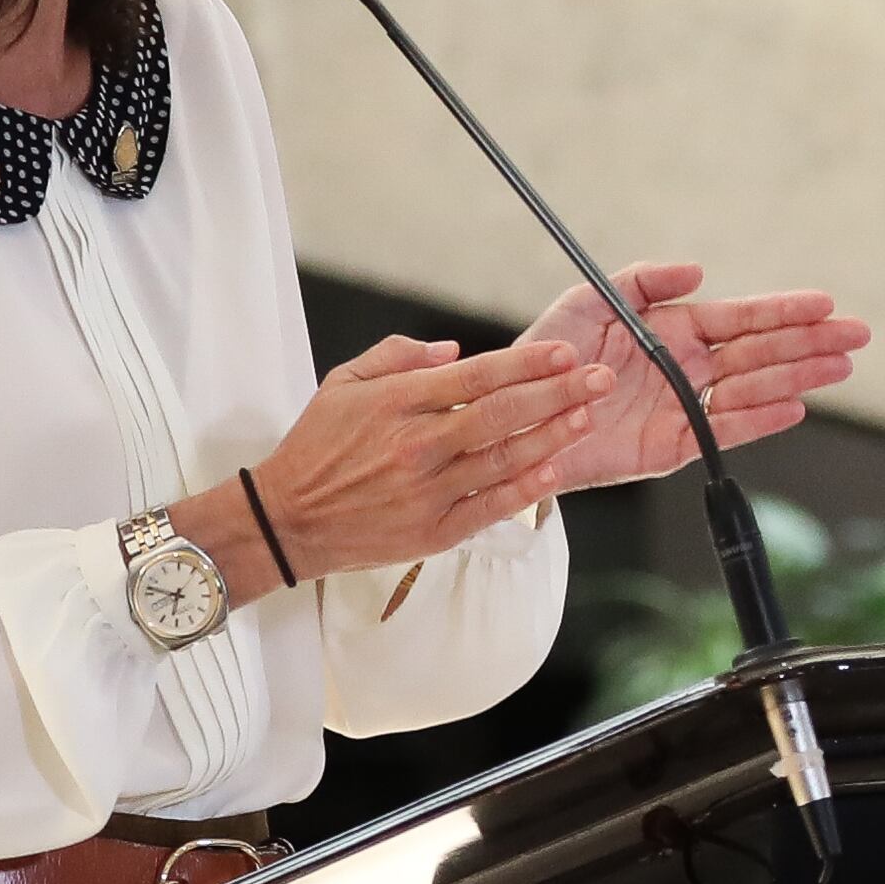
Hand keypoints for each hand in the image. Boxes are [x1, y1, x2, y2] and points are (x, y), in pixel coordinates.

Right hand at [175, 332, 601, 600]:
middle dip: (557, 394)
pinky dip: (526, 488)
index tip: (563, 353)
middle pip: (501, 414)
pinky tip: (556, 469)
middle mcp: (417, 446)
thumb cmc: (315, 448)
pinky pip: (491, 506)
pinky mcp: (433, 532)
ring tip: (588, 416)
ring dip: (552, 436)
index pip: (476, 377)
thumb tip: (454, 351)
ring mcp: (427, 492)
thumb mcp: (342, 384)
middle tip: (599, 379)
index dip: (526, 363)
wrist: (285, 520)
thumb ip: (397, 357)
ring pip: (503, 458)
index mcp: (397, 404)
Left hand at [518, 264, 872, 491]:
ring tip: (840, 367)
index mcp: (674, 331)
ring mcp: (683, 408)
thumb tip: (698, 272)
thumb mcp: (588, 300)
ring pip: (752, 389)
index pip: (741, 318)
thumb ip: (642, 281)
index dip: (783, 311)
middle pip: (760, 352)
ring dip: (797, 376)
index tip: (824, 303)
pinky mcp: (670, 446)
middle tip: (856, 335)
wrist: (514, 414)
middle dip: (810, 343)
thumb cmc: (547, 355)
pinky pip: (721, 431)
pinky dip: (758, 419)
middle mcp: (687, 369)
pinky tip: (793, 405)